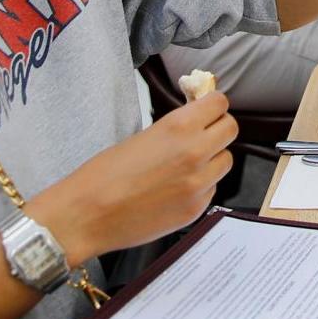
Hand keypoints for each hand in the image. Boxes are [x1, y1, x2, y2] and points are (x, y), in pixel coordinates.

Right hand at [31, 93, 236, 265]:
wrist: (86, 215)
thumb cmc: (103, 175)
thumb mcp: (143, 136)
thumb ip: (176, 127)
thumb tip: (196, 119)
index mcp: (180, 127)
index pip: (220, 103)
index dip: (211, 105)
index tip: (205, 109)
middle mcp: (196, 152)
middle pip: (230, 129)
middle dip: (217, 129)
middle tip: (202, 134)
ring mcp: (199, 184)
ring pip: (225, 161)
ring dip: (212, 159)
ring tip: (186, 165)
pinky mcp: (196, 209)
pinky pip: (212, 188)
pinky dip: (201, 185)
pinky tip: (176, 188)